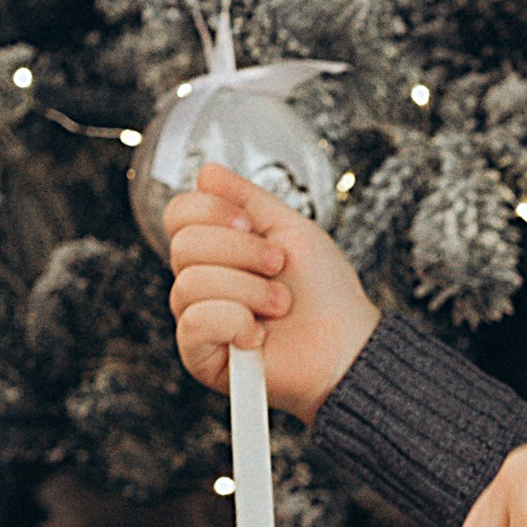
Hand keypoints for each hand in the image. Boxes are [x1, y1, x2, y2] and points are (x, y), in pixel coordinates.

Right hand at [166, 161, 380, 419]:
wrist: (347, 345)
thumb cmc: (325, 293)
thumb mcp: (290, 229)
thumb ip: (247, 198)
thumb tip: (207, 171)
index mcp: (217, 248)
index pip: (179, 213)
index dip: (212, 211)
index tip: (252, 225)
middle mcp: (200, 280)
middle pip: (184, 243)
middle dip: (242, 252)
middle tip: (278, 268)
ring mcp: (197, 318)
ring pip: (192, 282)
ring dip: (250, 290)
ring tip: (279, 306)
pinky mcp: (199, 354)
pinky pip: (196, 321)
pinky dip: (236, 322)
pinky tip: (258, 335)